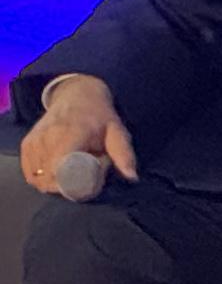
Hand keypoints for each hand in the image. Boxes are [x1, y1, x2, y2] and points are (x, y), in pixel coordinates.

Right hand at [18, 74, 134, 197]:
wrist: (77, 96)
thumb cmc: (100, 117)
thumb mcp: (117, 132)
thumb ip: (123, 154)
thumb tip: (132, 177)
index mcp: (70, 135)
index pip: (59, 170)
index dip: (69, 185)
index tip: (84, 187)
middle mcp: (47, 138)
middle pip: (47, 178)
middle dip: (63, 188)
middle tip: (81, 181)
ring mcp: (34, 141)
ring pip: (36, 177)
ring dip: (51, 184)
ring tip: (69, 175)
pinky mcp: (27, 143)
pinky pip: (29, 171)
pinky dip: (39, 178)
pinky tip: (54, 175)